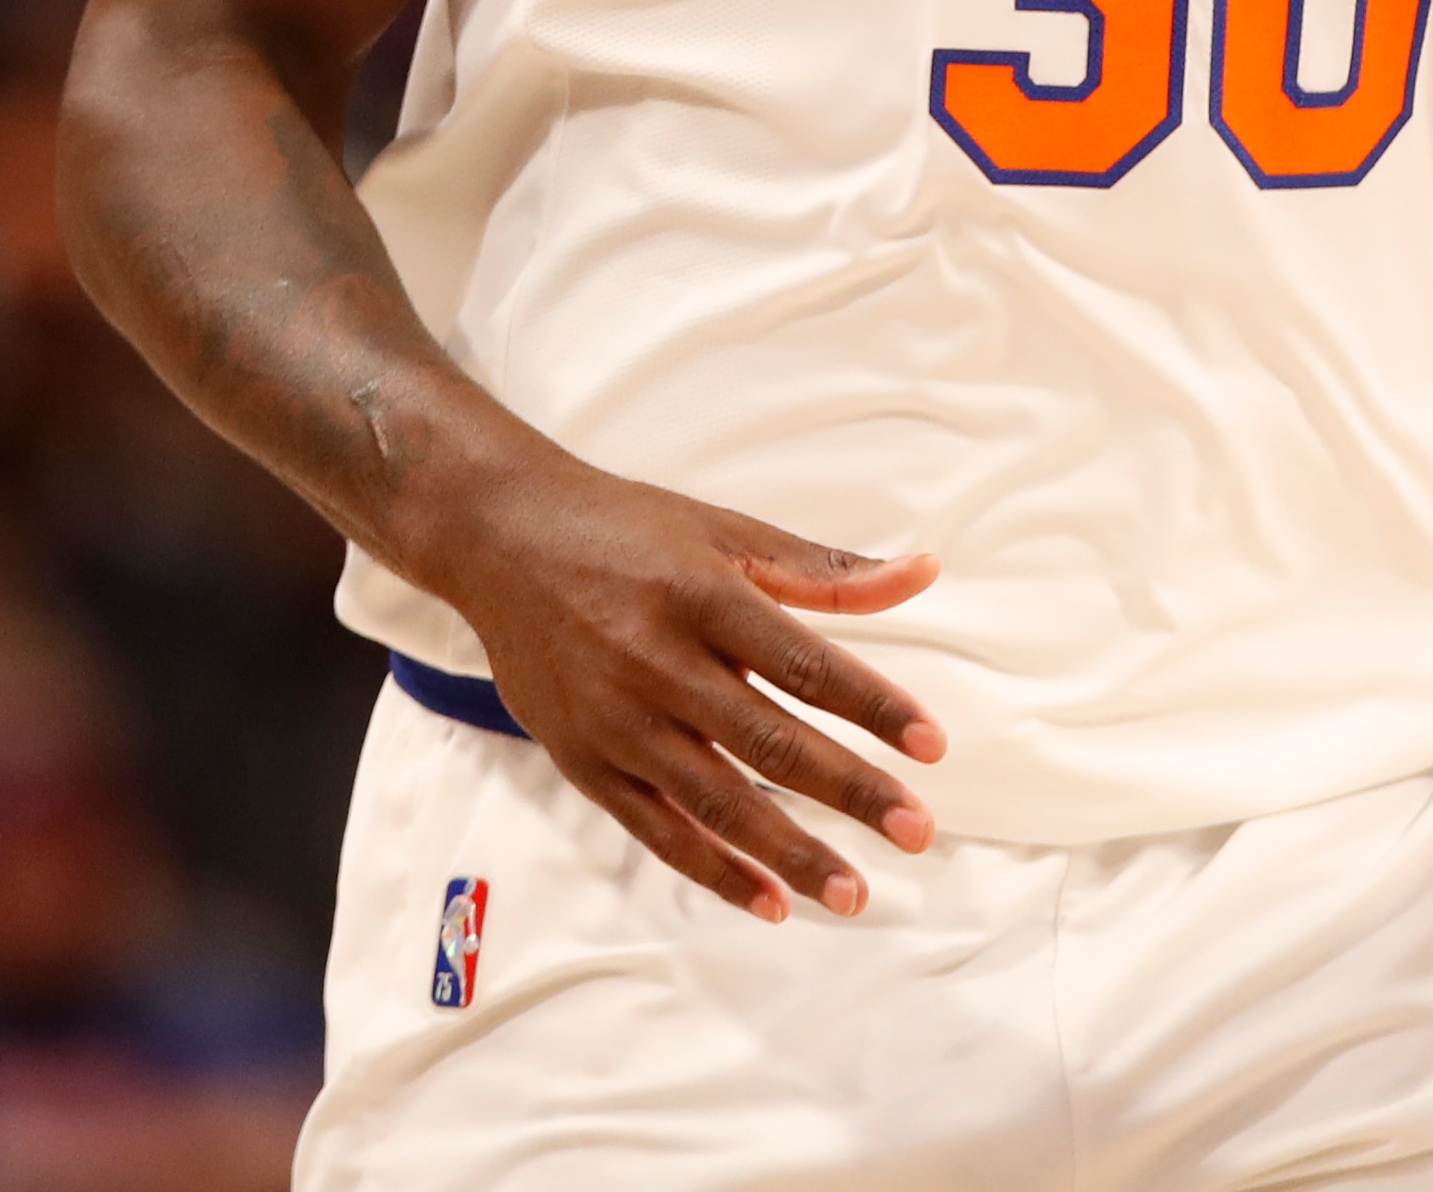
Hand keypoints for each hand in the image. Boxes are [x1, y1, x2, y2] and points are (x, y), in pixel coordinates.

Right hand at [422, 452, 949, 920]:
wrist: (500, 539)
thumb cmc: (627, 530)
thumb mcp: (726, 533)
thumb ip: (825, 571)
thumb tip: (924, 574)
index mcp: (702, 595)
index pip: (805, 664)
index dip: (873, 707)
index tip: (932, 747)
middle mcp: (657, 661)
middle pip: (769, 741)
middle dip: (849, 793)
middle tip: (916, 832)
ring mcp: (616, 719)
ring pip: (716, 801)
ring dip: (789, 852)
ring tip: (853, 892)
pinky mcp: (583, 760)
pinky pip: (658, 831)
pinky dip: (715, 870)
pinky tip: (770, 902)